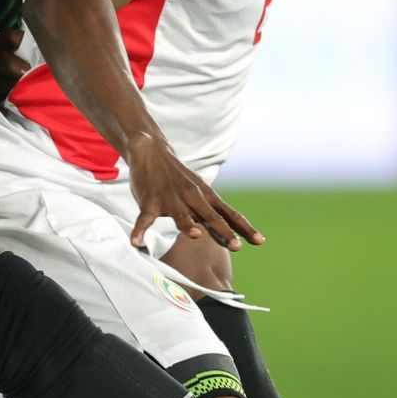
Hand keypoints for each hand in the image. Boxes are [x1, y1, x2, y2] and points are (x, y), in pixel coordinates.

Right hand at [125, 132, 264, 252]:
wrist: (152, 151)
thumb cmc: (178, 178)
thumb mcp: (200, 193)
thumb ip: (212, 215)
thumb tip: (231, 238)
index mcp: (206, 197)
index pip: (230, 214)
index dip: (245, 228)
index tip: (260, 241)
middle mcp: (193, 198)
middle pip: (211, 217)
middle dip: (224, 232)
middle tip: (236, 246)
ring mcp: (171, 199)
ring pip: (181, 215)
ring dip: (187, 225)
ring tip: (193, 234)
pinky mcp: (150, 200)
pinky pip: (145, 218)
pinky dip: (140, 230)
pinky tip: (136, 242)